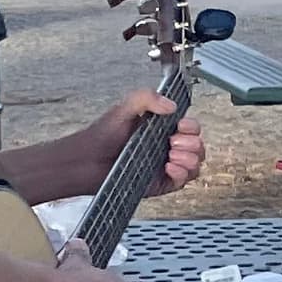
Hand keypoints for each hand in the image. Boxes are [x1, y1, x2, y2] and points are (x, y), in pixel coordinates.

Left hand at [86, 91, 205, 195]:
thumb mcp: (123, 109)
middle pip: (196, 146)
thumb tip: (171, 105)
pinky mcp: (160, 184)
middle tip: (173, 142)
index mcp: (160, 129)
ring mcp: (164, 166)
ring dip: (189, 159)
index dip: (191, 126)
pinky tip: (168, 167)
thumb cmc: (100, 137)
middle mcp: (165, 147)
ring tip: (171, 155)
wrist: (85, 162)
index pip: (189, 127)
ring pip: (194, 164)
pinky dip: (181, 174)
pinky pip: (183, 181)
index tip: (181, 125)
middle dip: (192, 143)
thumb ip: (145, 98)